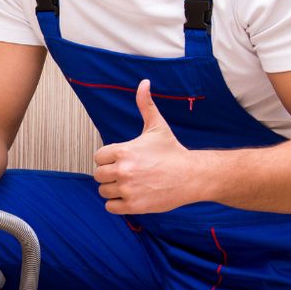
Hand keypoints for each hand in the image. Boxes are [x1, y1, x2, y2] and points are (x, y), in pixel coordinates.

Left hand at [93, 80, 195, 213]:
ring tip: (131, 184)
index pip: (98, 158)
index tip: (124, 160)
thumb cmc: (173, 151)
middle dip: (110, 174)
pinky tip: (132, 195)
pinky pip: (110, 206)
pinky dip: (117, 203)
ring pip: (104, 191)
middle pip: (98, 175)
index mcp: (122, 150)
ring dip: (113, 189)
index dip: (109, 159)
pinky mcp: (133, 205)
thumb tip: (144, 83)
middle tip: (128, 173)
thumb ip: (145, 104)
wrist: (193, 176)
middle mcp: (122, 170)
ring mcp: (127, 189)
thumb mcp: (157, 126)